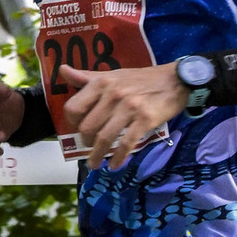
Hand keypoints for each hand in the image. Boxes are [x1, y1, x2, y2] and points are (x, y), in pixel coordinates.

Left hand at [60, 62, 188, 170]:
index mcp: (101, 83)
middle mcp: (112, 94)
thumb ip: (85, 77)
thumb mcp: (112, 75)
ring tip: (95, 164)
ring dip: (97, 155)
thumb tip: (61, 70)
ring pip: (105, 138)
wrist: (175, 80)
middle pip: (87, 127)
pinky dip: (118, 158)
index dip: (71, 123)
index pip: (74, 108)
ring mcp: (129, 107)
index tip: (76, 129)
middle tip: (89, 147)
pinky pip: (126, 143)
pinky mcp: (145, 119)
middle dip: (85, 142)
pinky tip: (114, 165)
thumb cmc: (140, 79)